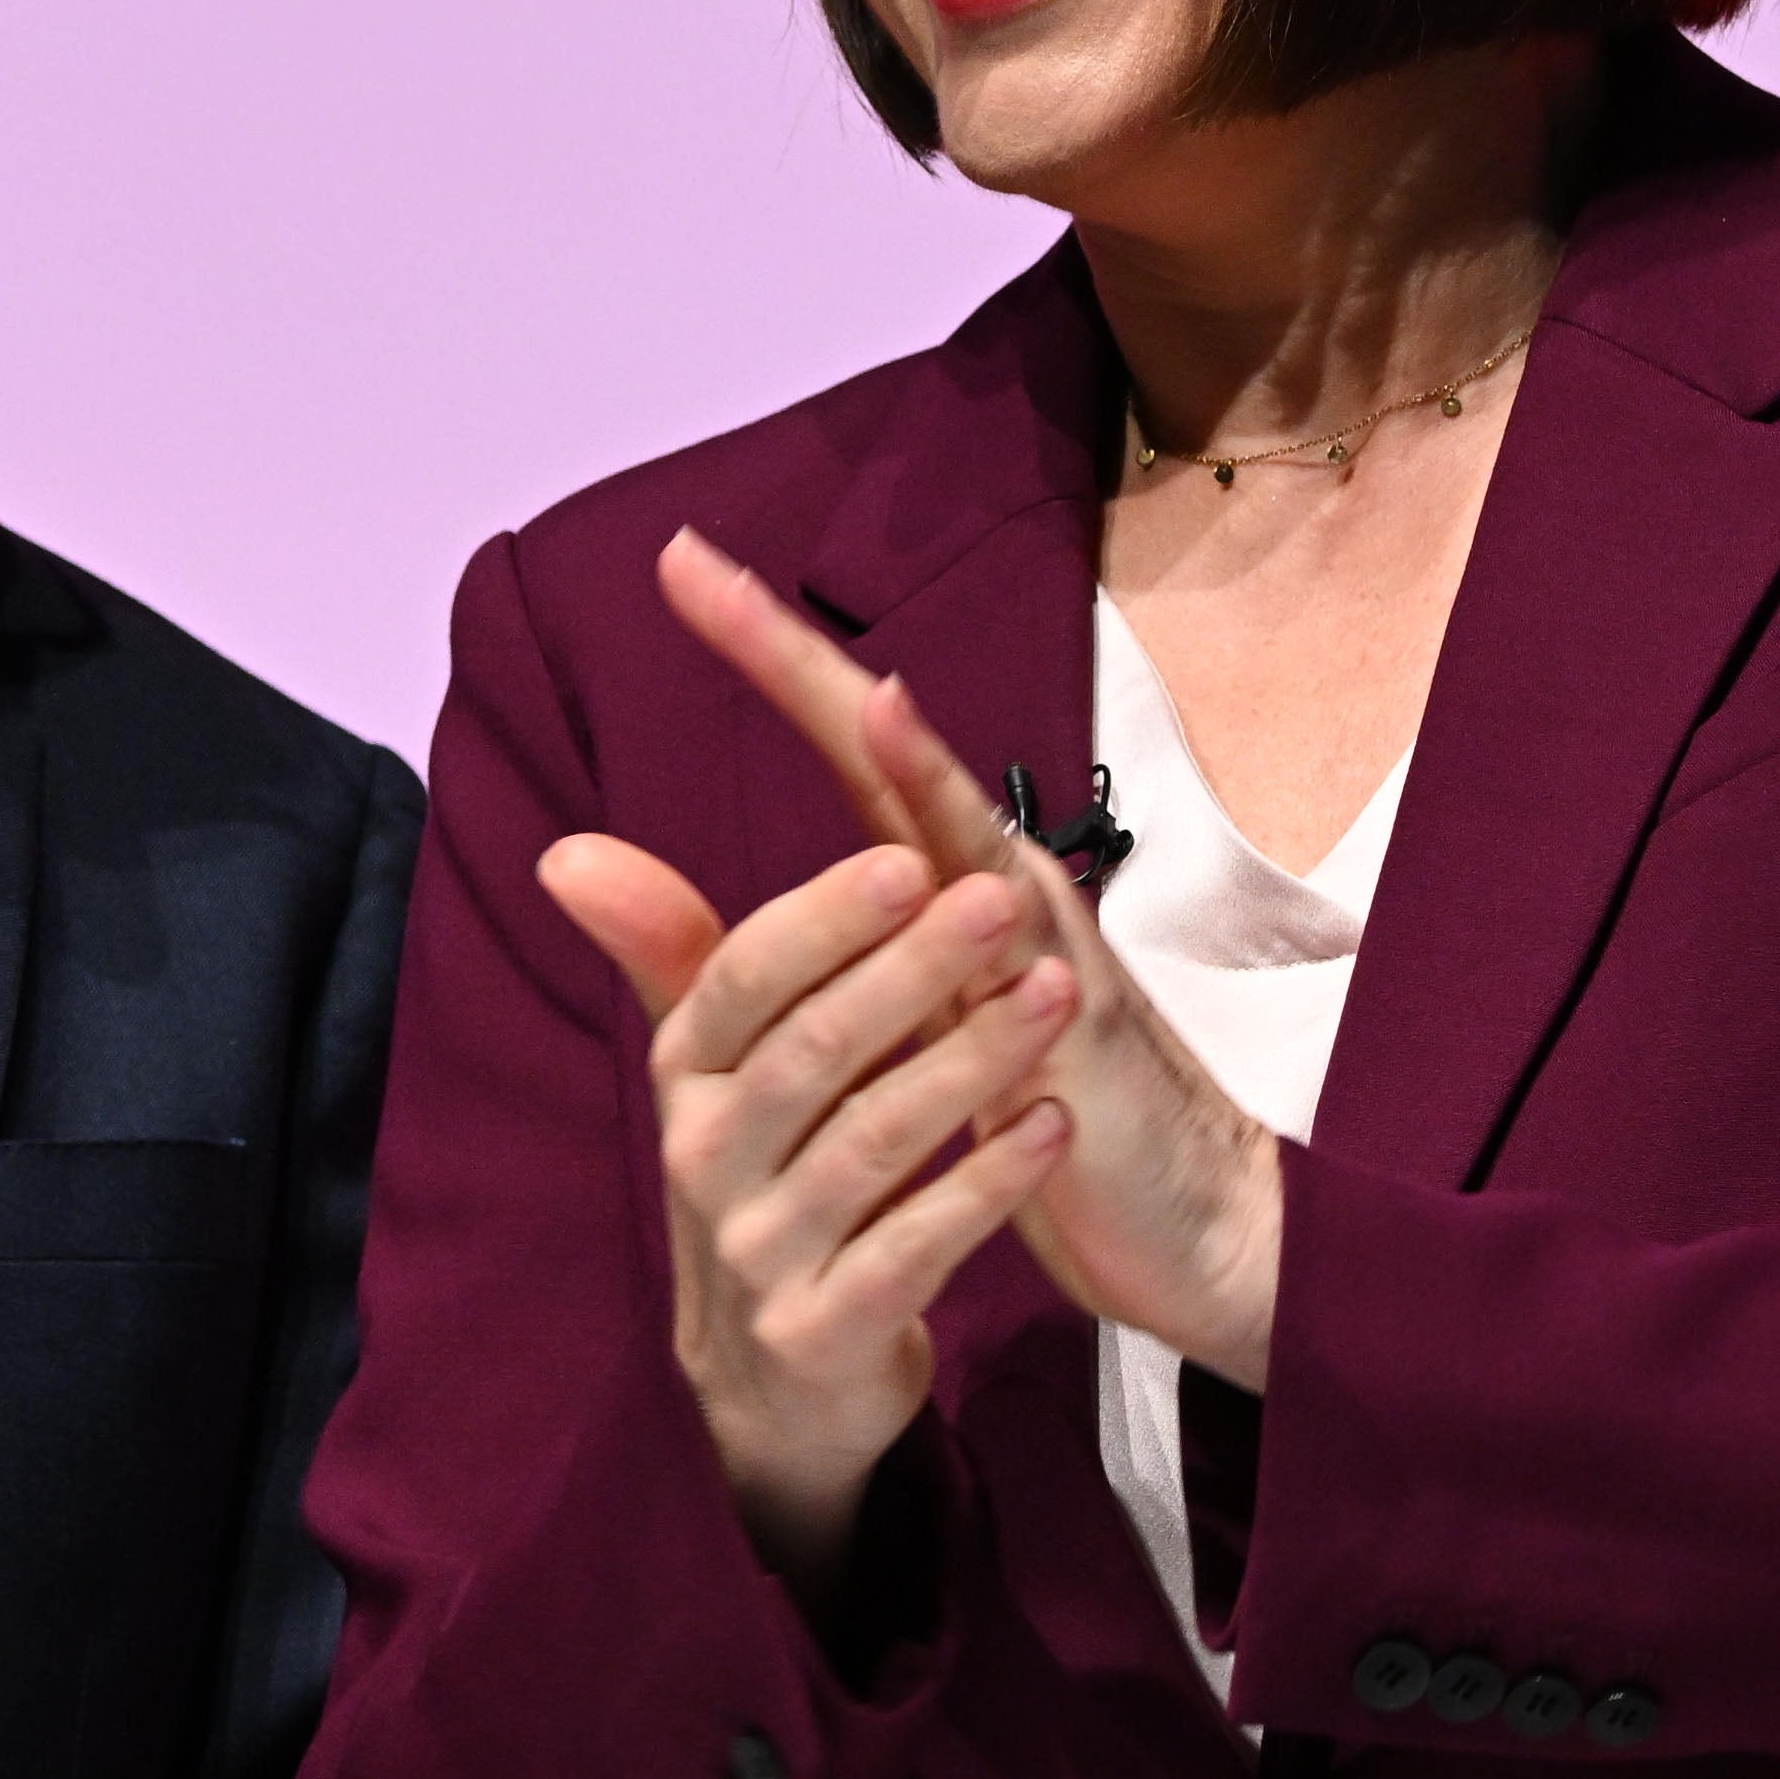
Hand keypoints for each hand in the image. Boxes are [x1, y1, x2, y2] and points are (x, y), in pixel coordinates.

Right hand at [538, 831, 1080, 1595]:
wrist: (772, 1387)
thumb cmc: (761, 1182)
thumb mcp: (710, 1073)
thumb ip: (670, 950)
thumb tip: (567, 850)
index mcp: (685, 1079)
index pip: (741, 980)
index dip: (823, 920)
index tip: (911, 857)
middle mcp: (706, 1162)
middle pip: (814, 1050)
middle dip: (913, 969)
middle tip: (1002, 905)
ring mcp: (760, 1254)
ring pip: (873, 1142)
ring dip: (970, 1061)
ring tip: (1056, 995)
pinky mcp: (821, 1333)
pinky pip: (913, 1248)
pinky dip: (986, 1184)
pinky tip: (1054, 1123)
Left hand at [648, 526, 1289, 1390]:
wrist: (1179, 1219)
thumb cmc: (1021, 1101)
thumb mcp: (872, 1023)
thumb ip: (750, 952)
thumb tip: (599, 874)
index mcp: (934, 878)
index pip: (840, 745)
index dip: (763, 654)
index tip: (677, 559)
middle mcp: (987, 882)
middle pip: (886, 748)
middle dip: (794, 660)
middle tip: (698, 567)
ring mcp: (1039, 947)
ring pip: (966, 834)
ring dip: (918, 766)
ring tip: (870, 695)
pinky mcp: (1078, 1037)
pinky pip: (1035, 970)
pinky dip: (1005, 922)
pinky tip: (976, 880)